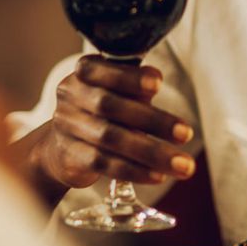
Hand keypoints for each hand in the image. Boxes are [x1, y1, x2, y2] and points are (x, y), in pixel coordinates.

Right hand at [30, 54, 195, 190]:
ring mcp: (67, 127)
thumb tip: (155, 83)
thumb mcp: (118, 90)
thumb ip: (135, 86)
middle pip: (111, 106)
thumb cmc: (103, 109)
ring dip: (152, 153)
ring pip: (110, 139)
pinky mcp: (69, 157)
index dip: (130, 77)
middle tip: (186, 134)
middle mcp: (71, 96)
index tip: (158, 84)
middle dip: (153, 120)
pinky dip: (135, 170)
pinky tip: (158, 175)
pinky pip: (104, 164)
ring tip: (183, 165)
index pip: (102, 70)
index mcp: (85, 72)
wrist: (61, 147)